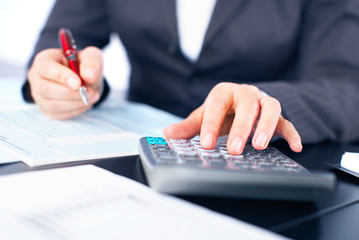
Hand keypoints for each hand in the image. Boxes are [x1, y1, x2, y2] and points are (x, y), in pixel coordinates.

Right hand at [27, 46, 103, 118]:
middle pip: (44, 89)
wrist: (84, 79)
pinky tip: (85, 103)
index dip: (61, 76)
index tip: (78, 84)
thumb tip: (89, 76)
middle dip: (70, 93)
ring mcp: (39, 95)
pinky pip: (58, 114)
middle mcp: (36, 78)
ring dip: (75, 103)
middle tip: (90, 92)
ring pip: (51, 105)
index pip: (45, 68)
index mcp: (44, 60)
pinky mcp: (47, 109)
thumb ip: (91, 63)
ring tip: (92, 97)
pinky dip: (75, 110)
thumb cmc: (83, 65)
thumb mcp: (91, 57)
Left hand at [164, 83, 301, 153]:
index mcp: (224, 92)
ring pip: (271, 107)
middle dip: (242, 127)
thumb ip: (188, 126)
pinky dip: (292, 133)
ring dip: (267, 126)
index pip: (217, 105)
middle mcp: (246, 94)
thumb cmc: (221, 110)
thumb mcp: (203, 116)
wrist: (239, 101)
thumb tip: (167, 133)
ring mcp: (263, 102)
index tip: (207, 144)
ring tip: (260, 146)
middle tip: (236, 148)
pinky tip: (295, 147)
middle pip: (247, 105)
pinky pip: (287, 121)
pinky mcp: (278, 114)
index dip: (212, 124)